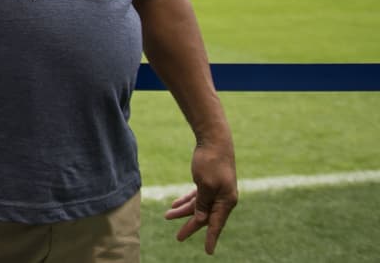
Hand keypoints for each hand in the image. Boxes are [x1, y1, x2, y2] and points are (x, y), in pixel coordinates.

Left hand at [165, 139, 237, 253]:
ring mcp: (216, 190)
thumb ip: (203, 204)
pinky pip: (197, 196)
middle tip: (178, 238)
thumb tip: (201, 219)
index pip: (216, 223)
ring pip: (198, 206)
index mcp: (226, 201)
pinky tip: (174, 204)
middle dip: (190, 226)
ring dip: (183, 211)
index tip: (208, 252)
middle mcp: (223, 198)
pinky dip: (186, 201)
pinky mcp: (208, 182)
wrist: (214, 141)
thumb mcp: (205, 185)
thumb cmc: (211, 163)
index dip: (211, 238)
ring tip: (167, 216)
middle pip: (205, 216)